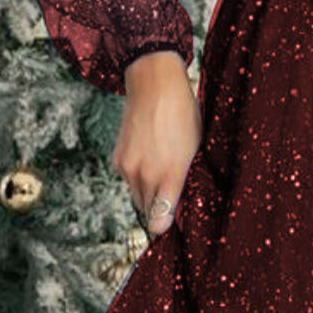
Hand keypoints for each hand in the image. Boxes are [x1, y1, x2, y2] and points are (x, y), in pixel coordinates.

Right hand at [112, 50, 201, 237]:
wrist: (155, 85)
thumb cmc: (184, 115)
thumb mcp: (194, 147)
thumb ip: (185, 177)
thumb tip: (180, 199)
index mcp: (171, 174)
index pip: (160, 218)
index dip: (164, 225)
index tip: (168, 227)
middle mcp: (146, 175)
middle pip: (148, 210)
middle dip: (158, 210)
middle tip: (169, 203)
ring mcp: (129, 168)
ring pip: (137, 196)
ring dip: (147, 194)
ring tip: (161, 177)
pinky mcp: (118, 160)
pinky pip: (128, 180)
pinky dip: (137, 178)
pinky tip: (149, 161)